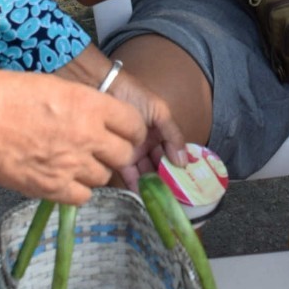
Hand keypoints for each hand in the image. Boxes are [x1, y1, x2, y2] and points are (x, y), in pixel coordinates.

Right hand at [0, 70, 148, 203]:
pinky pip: (83, 197)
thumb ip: (82, 103)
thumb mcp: (54, 85)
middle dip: (117, 152)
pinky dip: (78, 190)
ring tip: (76, 162)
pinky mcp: (52, 188)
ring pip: (105, 177)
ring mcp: (71, 165)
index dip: (131, 130)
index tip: (125, 132)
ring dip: (96, 170)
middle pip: (125, 154)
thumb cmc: (5, 95)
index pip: (134, 124)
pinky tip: (65, 179)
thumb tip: (94, 116)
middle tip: (102, 149)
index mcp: (91, 105)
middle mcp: (88, 136)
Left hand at [103, 68, 188, 186]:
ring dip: (151, 185)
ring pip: (145, 172)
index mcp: (160, 134)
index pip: (172, 155)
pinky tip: (142, 194)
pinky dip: (135, 184)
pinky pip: (128, 174)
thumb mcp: (160, 112)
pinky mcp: (116, 157)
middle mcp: (148, 145)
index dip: (177, 169)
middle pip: (159, 166)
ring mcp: (132, 152)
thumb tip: (183, 163)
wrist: (105, 90)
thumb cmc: (135, 96)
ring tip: (158, 198)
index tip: (183, 185)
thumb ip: (173, 135)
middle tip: (171, 196)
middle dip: (165, 181)